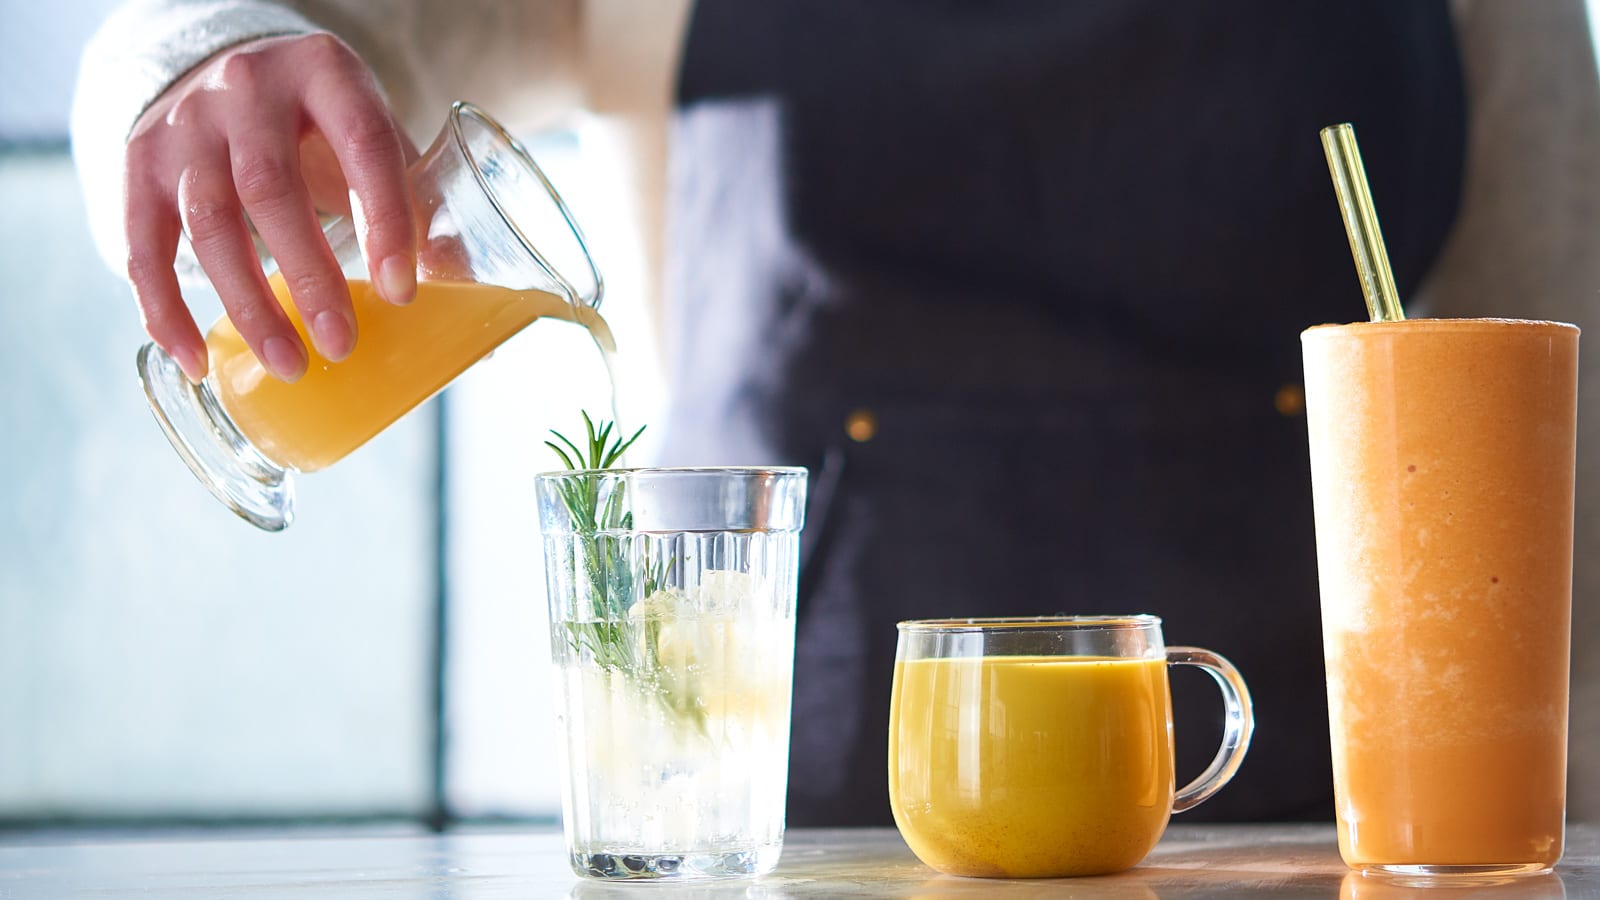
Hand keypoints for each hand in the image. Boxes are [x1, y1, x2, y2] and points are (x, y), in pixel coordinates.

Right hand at [124, 32, 417, 382]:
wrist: (232, 76)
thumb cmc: (323, 124)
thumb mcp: (374, 136)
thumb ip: (415, 198)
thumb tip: (460, 284)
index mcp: (325, 72)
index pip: (362, 145)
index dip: (384, 220)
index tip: (401, 292)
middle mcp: (246, 88)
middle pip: (270, 189)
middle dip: (309, 277)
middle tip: (341, 346)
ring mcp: (185, 123)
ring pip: (208, 221)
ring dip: (248, 305)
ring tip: (289, 365)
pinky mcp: (138, 161)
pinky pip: (143, 244)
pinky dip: (165, 309)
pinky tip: (198, 360)